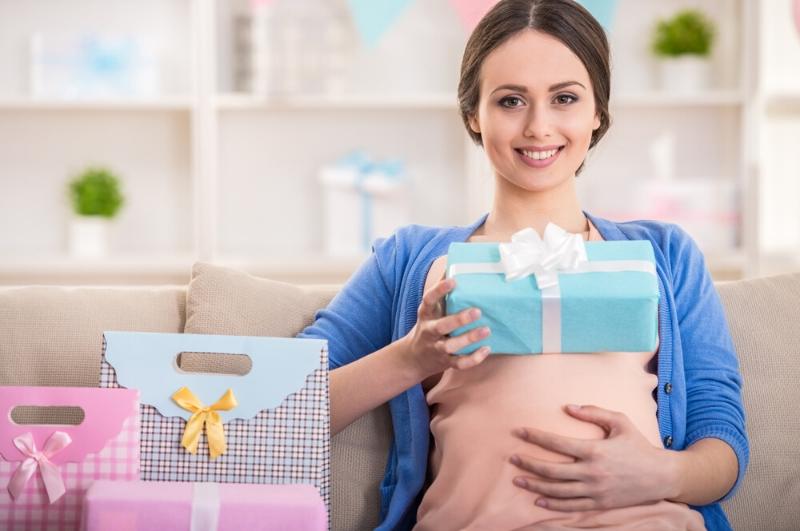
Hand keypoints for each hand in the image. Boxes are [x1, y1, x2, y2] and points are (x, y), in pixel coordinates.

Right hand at [400, 277, 490, 380]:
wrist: (413, 358)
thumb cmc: (429, 325)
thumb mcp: (430, 309)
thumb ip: (441, 291)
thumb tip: (453, 264)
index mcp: (426, 314)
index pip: (429, 299)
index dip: (439, 290)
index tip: (453, 280)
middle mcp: (429, 331)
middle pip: (441, 326)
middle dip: (459, 319)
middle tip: (477, 311)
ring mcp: (437, 348)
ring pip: (451, 346)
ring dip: (469, 339)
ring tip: (486, 330)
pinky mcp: (445, 362)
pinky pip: (459, 363)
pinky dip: (473, 358)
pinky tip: (486, 349)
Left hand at [509, 405, 676, 511]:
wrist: (661, 475)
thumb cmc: (638, 445)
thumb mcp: (620, 422)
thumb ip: (593, 412)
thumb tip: (568, 407)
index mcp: (594, 450)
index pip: (557, 443)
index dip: (536, 436)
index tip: (519, 431)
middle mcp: (591, 472)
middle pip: (552, 470)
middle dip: (529, 463)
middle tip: (511, 458)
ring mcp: (595, 490)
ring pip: (558, 490)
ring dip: (535, 485)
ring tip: (518, 480)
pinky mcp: (599, 503)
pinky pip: (571, 506)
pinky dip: (553, 504)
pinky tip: (539, 501)